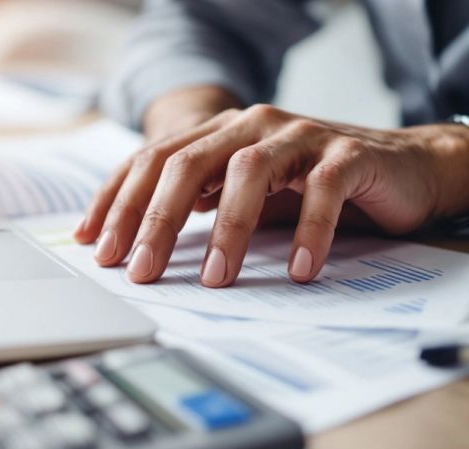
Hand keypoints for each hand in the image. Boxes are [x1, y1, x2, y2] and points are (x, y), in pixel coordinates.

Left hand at [75, 102, 468, 286]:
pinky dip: (307, 232)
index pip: (151, 161)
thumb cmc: (306, 187)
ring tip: (214, 279)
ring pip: (248, 172)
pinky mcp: (347, 155)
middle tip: (139, 269)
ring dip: (227, 231)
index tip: (94, 246)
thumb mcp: (239, 195)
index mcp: (217, 132)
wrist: (398, 167)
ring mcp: (299, 135)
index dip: (116, 202)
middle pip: (186, 165)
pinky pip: (320, 192)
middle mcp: (250, 125)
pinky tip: (296, 269)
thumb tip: (130, 246)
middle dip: (155, 220)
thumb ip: (193, 207)